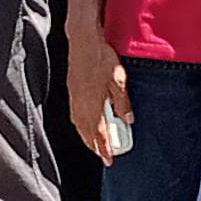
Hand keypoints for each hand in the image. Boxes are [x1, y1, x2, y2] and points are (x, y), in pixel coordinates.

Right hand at [69, 29, 131, 162]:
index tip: (110, 160)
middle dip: (95, 146)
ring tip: (95, 145)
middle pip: (87, 133)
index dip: (104, 149)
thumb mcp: (119, 79)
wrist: (83, 41)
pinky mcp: (72, 91)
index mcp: (93, 104)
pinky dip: (81, 125)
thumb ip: (122, 101)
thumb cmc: (102, 57)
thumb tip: (128, 120)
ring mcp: (74, 98)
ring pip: (79, 125)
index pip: (98, 134)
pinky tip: (85, 126)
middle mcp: (81, 104)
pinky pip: (75, 115)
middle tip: (104, 156)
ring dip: (87, 137)